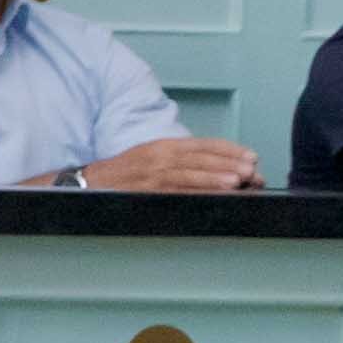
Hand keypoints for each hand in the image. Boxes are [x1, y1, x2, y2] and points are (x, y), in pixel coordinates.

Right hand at [75, 136, 262, 193]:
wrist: (90, 183)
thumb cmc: (124, 173)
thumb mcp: (151, 157)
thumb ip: (180, 160)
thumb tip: (215, 169)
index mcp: (164, 145)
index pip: (203, 144)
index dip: (229, 150)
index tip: (250, 156)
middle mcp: (160, 156)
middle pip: (201, 158)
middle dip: (229, 164)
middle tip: (252, 170)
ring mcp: (153, 175)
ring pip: (190, 175)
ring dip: (216, 178)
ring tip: (238, 181)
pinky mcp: (146, 192)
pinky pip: (176, 193)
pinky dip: (196, 195)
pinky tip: (212, 197)